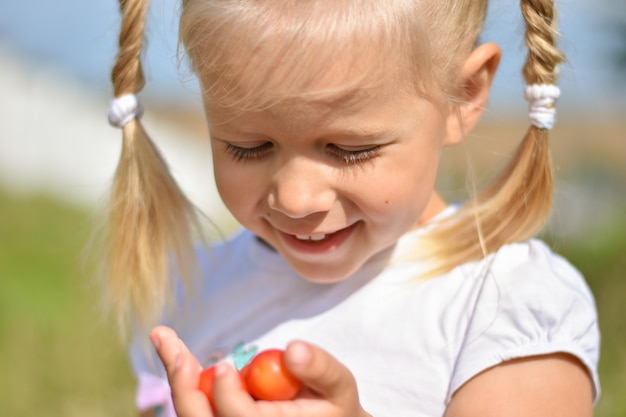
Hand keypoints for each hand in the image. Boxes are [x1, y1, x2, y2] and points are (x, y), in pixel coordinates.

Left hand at [150, 326, 371, 416]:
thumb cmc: (333, 407)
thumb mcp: (339, 386)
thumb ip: (320, 369)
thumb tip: (293, 350)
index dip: (227, 398)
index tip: (223, 367)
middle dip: (185, 389)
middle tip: (173, 348)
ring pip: (194, 415)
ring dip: (178, 379)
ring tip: (165, 339)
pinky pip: (198, 408)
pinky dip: (185, 381)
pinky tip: (175, 353)